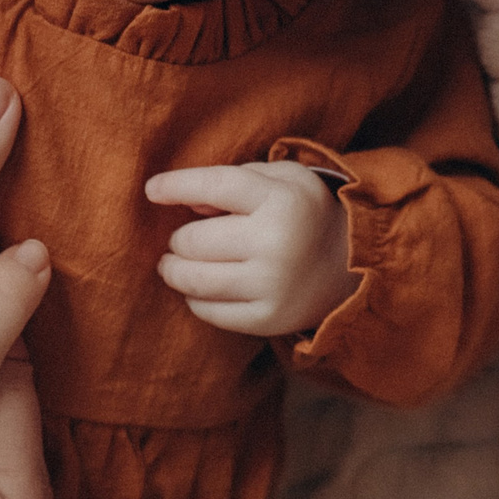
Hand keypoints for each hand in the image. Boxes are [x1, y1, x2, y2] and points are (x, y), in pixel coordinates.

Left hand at [144, 161, 360, 337]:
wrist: (347, 265)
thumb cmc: (301, 212)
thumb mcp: (280, 178)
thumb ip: (233, 179)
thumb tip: (187, 202)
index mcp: (281, 200)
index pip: (215, 186)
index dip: (176, 186)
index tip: (150, 191)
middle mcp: (276, 244)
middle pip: (193, 240)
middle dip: (178, 238)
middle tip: (182, 237)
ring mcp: (271, 286)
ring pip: (193, 279)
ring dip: (174, 269)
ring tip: (175, 262)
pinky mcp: (267, 319)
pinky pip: (208, 311)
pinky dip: (194, 297)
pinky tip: (200, 286)